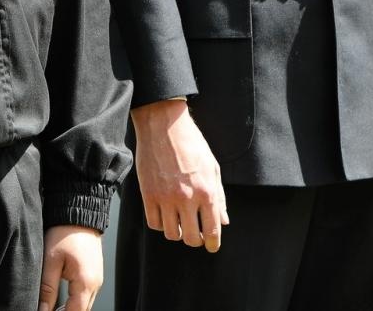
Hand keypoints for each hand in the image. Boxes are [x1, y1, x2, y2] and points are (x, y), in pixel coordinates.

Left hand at [39, 225, 102, 310]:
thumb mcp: (50, 262)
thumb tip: (42, 310)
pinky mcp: (94, 274)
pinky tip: (60, 301)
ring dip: (69, 309)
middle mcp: (96, 284)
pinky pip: (85, 296)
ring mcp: (97, 279)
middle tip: (46, 309)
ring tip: (51, 307)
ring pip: (84, 305)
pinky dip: (74, 302)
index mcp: (86, 283)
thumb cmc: (65, 233)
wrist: (79, 212)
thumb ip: (47, 290)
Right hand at [130, 98, 227, 251]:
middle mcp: (187, 198)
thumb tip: (223, 220)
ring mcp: (166, 198)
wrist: (164, 125)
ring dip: (177, 232)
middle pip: (191, 238)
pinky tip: (165, 214)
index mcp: (206, 191)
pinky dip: (160, 224)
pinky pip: (154, 223)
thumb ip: (219, 196)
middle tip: (196, 235)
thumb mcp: (212, 167)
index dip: (213, 244)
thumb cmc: (191, 143)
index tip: (212, 246)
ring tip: (179, 222)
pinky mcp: (148, 195)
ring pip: (171, 234)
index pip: (212, 230)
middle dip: (196, 240)